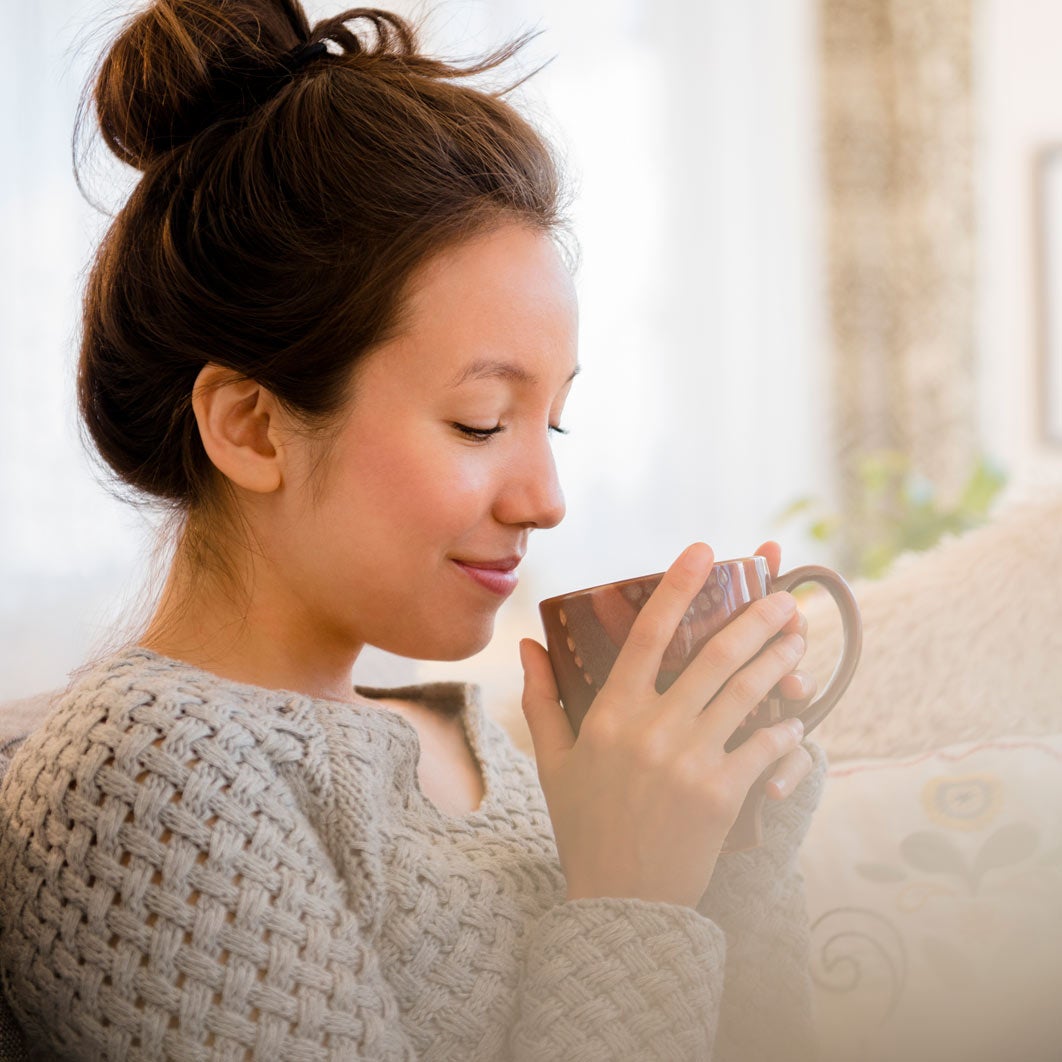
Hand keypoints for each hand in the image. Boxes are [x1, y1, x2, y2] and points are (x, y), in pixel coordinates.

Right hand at [520, 542, 808, 908]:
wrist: (620, 900)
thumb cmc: (583, 823)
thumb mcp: (553, 760)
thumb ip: (542, 698)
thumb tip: (528, 645)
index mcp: (612, 714)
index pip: (647, 634)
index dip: (678, 587)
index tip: (704, 551)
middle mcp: (653, 729)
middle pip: (714, 657)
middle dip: (753, 618)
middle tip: (781, 595)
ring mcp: (692, 761)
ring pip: (747, 693)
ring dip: (779, 658)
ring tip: (799, 634)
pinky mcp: (724, 795)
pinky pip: (765, 747)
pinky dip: (786, 728)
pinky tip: (797, 714)